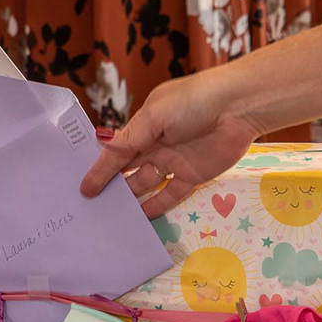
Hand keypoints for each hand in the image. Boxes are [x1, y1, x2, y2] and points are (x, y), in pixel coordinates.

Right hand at [81, 73, 264, 217]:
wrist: (238, 107)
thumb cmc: (194, 102)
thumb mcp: (155, 116)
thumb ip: (131, 139)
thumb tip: (103, 149)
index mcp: (144, 125)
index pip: (116, 151)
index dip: (99, 169)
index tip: (83, 188)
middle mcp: (156, 144)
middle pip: (128, 170)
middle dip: (111, 186)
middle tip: (93, 208)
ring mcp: (174, 161)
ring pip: (146, 184)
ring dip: (131, 199)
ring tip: (112, 218)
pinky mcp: (193, 175)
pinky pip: (171, 194)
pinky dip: (157, 206)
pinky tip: (141, 218)